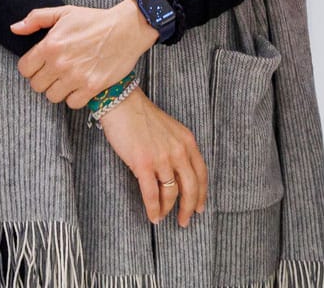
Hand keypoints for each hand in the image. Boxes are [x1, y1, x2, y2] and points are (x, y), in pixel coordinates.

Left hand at [13, 0, 157, 108]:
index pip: (24, 69)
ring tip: (67, 78)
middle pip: (36, 86)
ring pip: (52, 97)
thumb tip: (14, 29)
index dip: (30, 67)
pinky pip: (72, 103)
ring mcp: (76, 78)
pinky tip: (80, 85)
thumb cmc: (94, 20)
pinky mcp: (92, 88)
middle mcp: (60, 64)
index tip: (40, 64)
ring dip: (58, 89)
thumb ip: (36, 19)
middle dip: (43, 78)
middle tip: (55, 71)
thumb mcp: (63, 12)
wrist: (127, 29)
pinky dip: (74, 97)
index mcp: (50, 45)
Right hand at [98, 90, 207, 226]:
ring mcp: (162, 158)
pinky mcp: (144, 164)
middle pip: (190, 188)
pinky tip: (153, 217)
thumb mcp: (170, 129)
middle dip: (189, 208)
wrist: (121, 103)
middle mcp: (178, 151)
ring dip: (168, 209)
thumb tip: (177, 175)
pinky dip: (153, 209)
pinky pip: (152, 194)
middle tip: (185, 221)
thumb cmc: (142, 116)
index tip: (200, 207)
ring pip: (171, 193)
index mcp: (187, 142)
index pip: (201, 174)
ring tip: (163, 217)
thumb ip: (177, 149)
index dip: (201, 194)